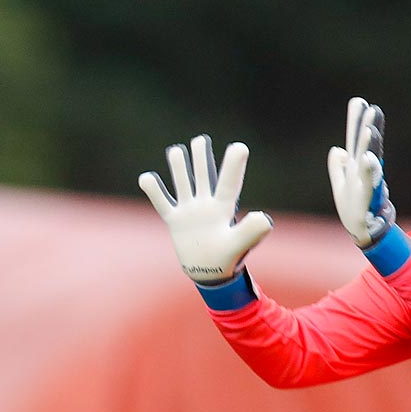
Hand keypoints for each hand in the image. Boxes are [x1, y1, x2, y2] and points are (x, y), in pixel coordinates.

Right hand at [139, 135, 273, 284]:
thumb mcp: (240, 244)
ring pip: (183, 184)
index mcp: (224, 208)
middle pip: (203, 177)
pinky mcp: (176, 221)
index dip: (233, 166)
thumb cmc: (228, 258)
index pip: (228, 183)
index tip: (239, 147)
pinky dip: (154, 191)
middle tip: (201, 140)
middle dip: (201, 159)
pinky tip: (145, 177)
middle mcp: (206, 205)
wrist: (210, 271)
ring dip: (179, 168)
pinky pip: (163, 203)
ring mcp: (190, 211)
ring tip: (176, 150)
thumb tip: (265, 218)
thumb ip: (252, 231)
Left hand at [328, 96, 396, 247]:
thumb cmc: (354, 207)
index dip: (356, 122)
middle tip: (371, 108)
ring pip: (369, 161)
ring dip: (369, 145)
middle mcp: (363, 171)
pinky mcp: (367, 197)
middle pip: (365, 146)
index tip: (358, 101)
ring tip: (369, 129)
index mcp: (355, 166)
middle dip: (367, 127)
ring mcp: (366, 183)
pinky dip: (370, 170)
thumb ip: (338, 167)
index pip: (355, 140)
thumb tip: (337, 150)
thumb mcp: (340, 185)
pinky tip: (369, 158)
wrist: (362, 230)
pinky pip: (369, 182)